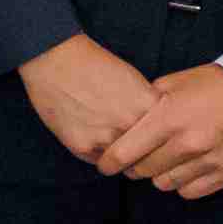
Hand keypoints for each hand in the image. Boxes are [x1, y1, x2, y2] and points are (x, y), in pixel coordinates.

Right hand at [15, 33, 161, 172]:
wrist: (56, 60)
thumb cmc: (95, 65)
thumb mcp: (134, 80)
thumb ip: (148, 107)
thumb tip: (155, 130)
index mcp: (149, 106)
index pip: (166, 138)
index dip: (159, 139)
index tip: (153, 139)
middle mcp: (131, 124)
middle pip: (148, 155)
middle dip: (142, 152)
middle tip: (132, 145)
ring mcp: (107, 138)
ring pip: (124, 163)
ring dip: (120, 156)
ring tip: (107, 136)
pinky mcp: (84, 147)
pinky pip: (99, 161)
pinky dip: (98, 152)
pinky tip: (90, 133)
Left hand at [92, 64, 222, 201]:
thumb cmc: (214, 83)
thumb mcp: (173, 83)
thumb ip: (145, 103)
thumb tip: (123, 122)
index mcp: (169, 119)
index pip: (124, 153)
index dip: (109, 162)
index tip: (104, 164)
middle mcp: (188, 144)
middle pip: (142, 171)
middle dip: (134, 167)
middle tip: (136, 159)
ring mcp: (209, 161)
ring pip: (165, 184)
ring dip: (160, 175)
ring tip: (165, 161)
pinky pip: (191, 192)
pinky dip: (183, 183)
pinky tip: (186, 168)